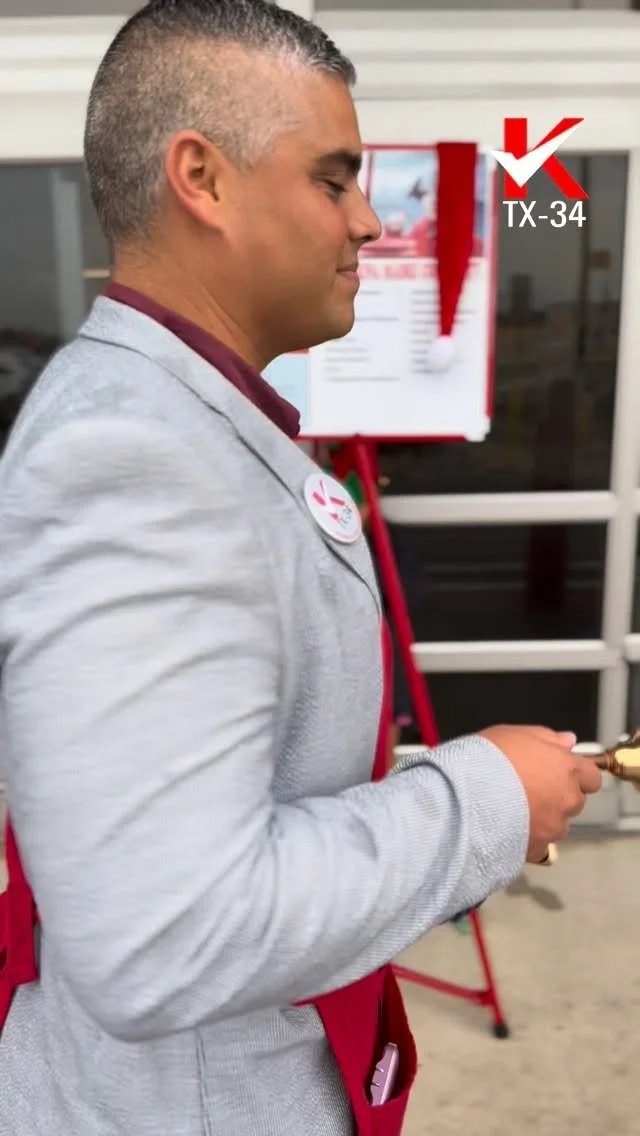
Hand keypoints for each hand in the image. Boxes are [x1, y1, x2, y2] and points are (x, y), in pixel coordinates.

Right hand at [478, 725, 601, 863]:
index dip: (575, 774)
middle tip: (529, 789)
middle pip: (574, 800)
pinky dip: (530, 839)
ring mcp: (554, 827)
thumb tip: (568, 741)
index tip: (557, 772)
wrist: (467, 796)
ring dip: (545, 818)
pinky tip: (510, 830)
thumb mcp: (514, 734)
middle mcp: (567, 799)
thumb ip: (546, 737)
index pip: (590, 776)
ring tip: (514, 811)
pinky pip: (541, 845)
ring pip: (558, 824)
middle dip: (559, 796)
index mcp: (567, 769)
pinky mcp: (538, 848)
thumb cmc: (489, 759)